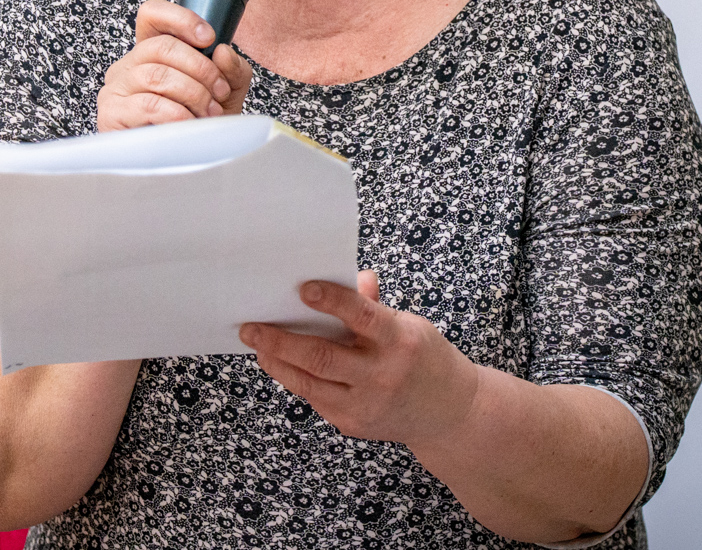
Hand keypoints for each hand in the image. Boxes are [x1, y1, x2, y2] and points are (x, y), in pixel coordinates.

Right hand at [96, 0, 252, 131]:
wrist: (189, 161)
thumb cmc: (202, 122)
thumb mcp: (227, 90)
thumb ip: (232, 68)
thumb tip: (221, 52)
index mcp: (152, 51)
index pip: (152, 15)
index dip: (180, 18)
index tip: (209, 37)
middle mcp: (130, 65)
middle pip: (161, 46)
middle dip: (200, 68)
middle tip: (219, 90)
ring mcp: (117, 88)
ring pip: (156, 76)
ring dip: (192, 93)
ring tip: (209, 111)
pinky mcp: (112, 114)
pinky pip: (148, 105)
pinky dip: (177, 114)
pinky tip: (190, 123)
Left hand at [238, 271, 481, 447]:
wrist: (450, 414)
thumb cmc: (424, 358)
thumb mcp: (409, 325)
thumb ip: (373, 306)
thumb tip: (350, 276)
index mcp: (400, 341)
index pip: (361, 316)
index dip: (332, 300)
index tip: (303, 287)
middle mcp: (382, 375)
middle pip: (322, 357)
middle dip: (280, 341)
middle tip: (251, 325)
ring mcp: (366, 405)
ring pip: (309, 383)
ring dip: (276, 362)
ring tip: (256, 343)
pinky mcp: (352, 424)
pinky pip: (315, 397)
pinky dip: (293, 378)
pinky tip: (277, 362)